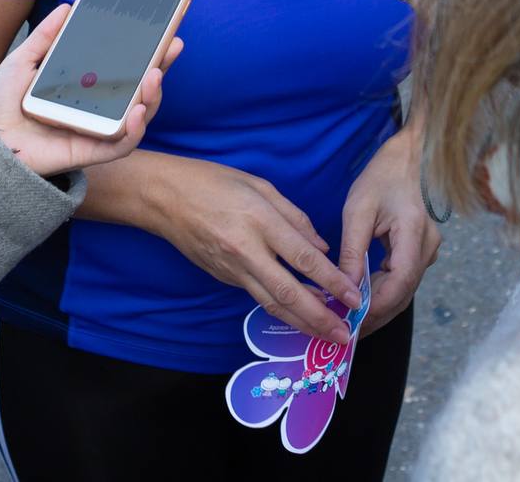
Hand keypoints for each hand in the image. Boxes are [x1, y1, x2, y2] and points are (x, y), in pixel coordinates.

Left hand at [0, 5, 177, 177]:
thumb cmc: (2, 101)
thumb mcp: (23, 61)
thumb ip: (46, 36)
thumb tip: (68, 6)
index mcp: (86, 86)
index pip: (125, 67)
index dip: (148, 51)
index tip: (164, 30)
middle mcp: (97, 108)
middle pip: (140, 90)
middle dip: (161, 68)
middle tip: (172, 45)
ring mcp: (96, 130)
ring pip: (139, 117)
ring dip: (153, 97)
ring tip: (154, 76)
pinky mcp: (90, 151)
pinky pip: (122, 144)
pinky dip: (134, 130)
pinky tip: (137, 111)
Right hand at [145, 153, 363, 343]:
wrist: (164, 198)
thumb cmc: (213, 182)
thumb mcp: (259, 185)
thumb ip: (294, 217)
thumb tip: (321, 247)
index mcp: (259, 221)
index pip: (303, 258)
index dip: (332, 281)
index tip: (354, 297)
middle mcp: (246, 250)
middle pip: (288, 292)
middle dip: (320, 317)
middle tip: (344, 334)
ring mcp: (232, 269)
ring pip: (271, 304)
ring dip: (302, 323)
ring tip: (327, 337)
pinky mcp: (223, 278)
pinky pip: (257, 297)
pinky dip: (280, 310)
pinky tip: (299, 316)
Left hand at [338, 126, 442, 334]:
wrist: (410, 158)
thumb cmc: (382, 177)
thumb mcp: (359, 210)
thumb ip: (352, 251)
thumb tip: (344, 288)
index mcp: (414, 235)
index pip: (399, 284)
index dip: (376, 307)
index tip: (350, 321)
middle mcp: (427, 248)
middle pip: (403, 294)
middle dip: (376, 316)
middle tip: (345, 332)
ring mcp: (428, 250)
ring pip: (404, 290)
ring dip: (379, 306)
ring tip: (349, 320)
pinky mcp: (421, 251)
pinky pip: (403, 279)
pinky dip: (383, 292)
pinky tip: (362, 299)